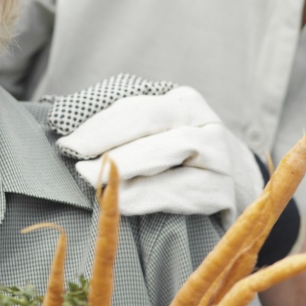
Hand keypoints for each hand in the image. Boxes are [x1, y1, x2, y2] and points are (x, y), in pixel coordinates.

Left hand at [47, 75, 263, 221]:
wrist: (238, 184)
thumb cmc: (180, 157)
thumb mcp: (159, 132)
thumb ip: (122, 128)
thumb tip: (71, 137)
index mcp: (186, 102)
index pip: (137, 109)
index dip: (99, 127)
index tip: (67, 144)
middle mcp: (205, 125)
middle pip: (151, 127)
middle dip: (107, 143)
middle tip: (76, 163)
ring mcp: (218, 159)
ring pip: (167, 154)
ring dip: (124, 169)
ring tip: (92, 181)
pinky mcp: (221, 193)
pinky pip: (177, 193)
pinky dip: (144, 198)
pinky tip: (118, 203)